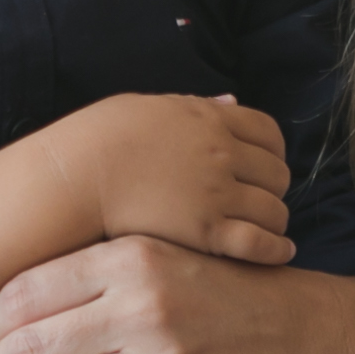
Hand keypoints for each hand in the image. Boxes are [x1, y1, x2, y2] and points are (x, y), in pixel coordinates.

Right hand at [32, 95, 292, 265]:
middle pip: (277, 173)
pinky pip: (260, 242)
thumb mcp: (152, 106)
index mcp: (210, 119)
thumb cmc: (101, 138)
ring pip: (275, 210)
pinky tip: (278, 253)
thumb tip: (231, 100)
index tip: (265, 166)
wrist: (76, 178)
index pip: (269, 133)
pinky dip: (275, 249)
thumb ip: (198, 106)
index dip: (273, 152)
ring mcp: (217, 193)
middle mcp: (222, 153)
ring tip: (267, 230)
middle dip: (274, 188)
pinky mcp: (207, 232)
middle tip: (263, 201)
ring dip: (275, 220)